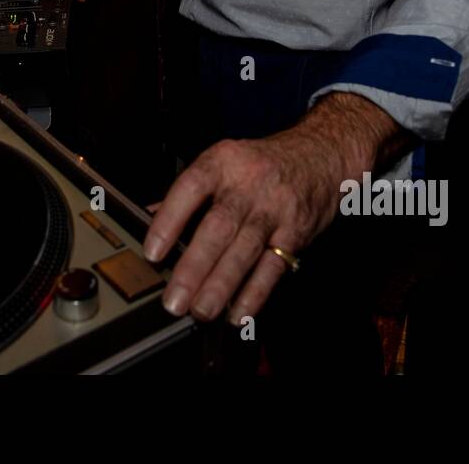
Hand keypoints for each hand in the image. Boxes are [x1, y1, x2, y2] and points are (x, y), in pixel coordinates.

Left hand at [142, 92, 407, 324]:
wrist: (320, 154)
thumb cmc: (261, 163)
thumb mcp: (223, 163)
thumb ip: (188, 193)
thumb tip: (148, 215)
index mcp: (221, 162)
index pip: (189, 188)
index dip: (169, 221)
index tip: (152, 253)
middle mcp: (248, 184)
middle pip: (218, 227)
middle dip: (194, 267)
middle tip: (174, 301)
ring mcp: (275, 209)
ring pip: (245, 250)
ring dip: (221, 286)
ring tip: (201, 311)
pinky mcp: (297, 232)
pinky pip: (273, 266)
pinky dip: (255, 293)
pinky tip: (238, 314)